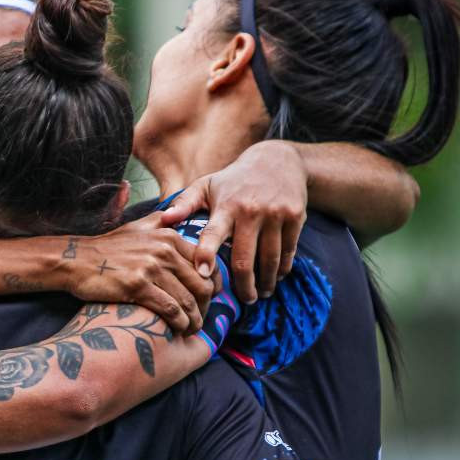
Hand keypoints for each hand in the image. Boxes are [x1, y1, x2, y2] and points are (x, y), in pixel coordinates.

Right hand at [66, 212, 214, 334]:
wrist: (77, 260)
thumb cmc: (108, 247)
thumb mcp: (137, 226)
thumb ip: (161, 219)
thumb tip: (177, 213)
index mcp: (168, 236)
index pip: (206, 263)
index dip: (213, 285)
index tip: (210, 299)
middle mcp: (163, 250)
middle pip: (201, 284)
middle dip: (206, 306)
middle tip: (202, 317)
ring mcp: (151, 268)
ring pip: (187, 300)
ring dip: (194, 319)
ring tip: (192, 328)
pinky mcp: (138, 286)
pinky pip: (170, 309)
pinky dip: (179, 322)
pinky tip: (179, 329)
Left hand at [160, 140, 307, 303]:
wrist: (278, 160)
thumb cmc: (234, 179)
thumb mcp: (207, 184)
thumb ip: (185, 203)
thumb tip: (164, 220)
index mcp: (226, 205)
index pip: (213, 234)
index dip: (206, 255)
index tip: (203, 276)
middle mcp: (251, 210)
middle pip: (244, 259)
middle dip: (243, 285)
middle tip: (245, 300)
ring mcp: (275, 214)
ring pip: (270, 260)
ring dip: (266, 282)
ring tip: (261, 293)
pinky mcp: (295, 217)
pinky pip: (288, 251)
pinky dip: (282, 268)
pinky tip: (276, 276)